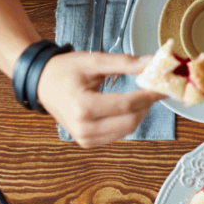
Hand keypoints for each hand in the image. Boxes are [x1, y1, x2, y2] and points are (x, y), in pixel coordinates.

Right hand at [37, 52, 161, 147]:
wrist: (40, 83)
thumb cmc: (64, 70)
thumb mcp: (92, 61)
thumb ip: (123, 63)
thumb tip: (151, 63)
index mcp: (83, 107)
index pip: (127, 105)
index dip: (148, 96)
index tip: (163, 87)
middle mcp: (84, 127)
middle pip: (130, 120)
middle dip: (146, 105)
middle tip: (154, 91)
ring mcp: (85, 138)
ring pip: (127, 130)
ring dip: (139, 114)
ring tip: (141, 97)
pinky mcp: (87, 143)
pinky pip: (117, 134)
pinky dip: (126, 121)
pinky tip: (126, 108)